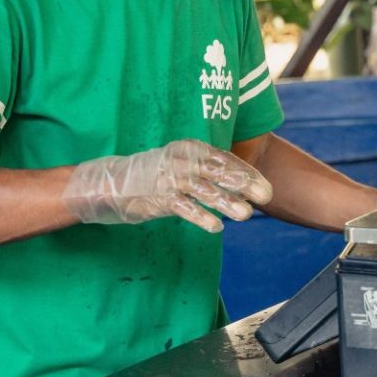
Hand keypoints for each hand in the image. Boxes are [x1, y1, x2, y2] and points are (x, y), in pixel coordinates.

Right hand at [62, 139, 273, 233]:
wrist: (110, 183)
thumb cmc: (152, 176)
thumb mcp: (181, 167)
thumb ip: (206, 173)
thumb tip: (239, 186)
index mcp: (189, 149)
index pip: (224, 159)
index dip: (246, 173)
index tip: (264, 186)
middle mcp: (181, 160)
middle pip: (219, 172)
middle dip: (244, 184)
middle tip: (266, 196)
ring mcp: (169, 179)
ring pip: (204, 190)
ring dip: (227, 202)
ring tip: (246, 215)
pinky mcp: (157, 197)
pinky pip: (183, 207)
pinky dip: (201, 217)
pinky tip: (216, 227)